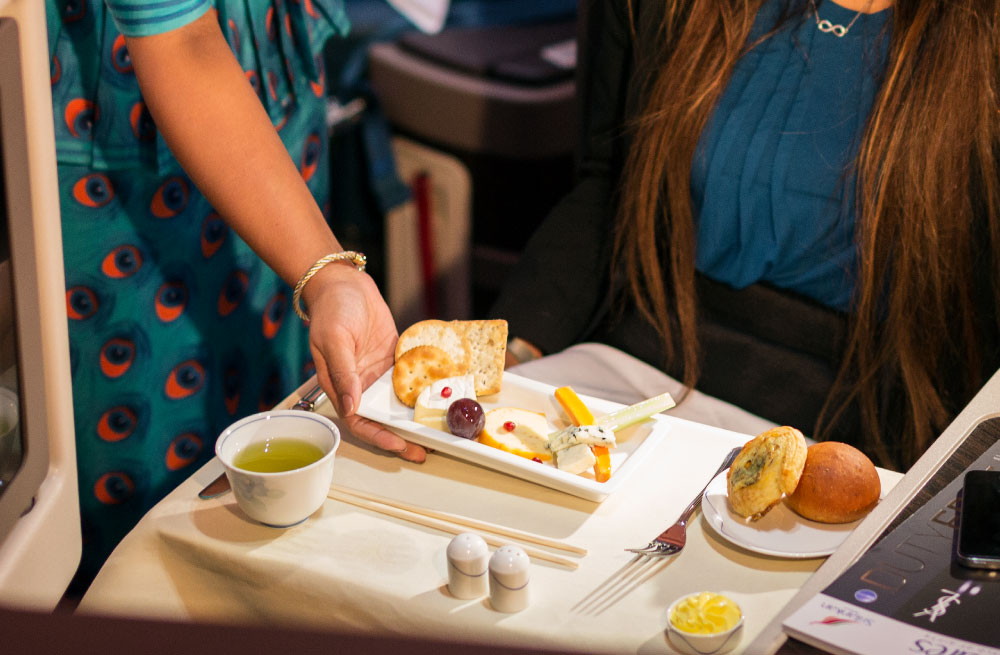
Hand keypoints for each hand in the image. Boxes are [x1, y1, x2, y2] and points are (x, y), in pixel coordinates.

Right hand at [303, 263, 425, 462]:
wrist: (344, 283)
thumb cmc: (331, 310)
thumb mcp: (333, 339)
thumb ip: (344, 373)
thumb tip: (351, 406)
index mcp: (342, 386)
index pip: (360, 421)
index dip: (379, 436)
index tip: (398, 444)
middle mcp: (362, 385)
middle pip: (384, 418)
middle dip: (403, 435)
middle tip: (426, 450)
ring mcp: (380, 374)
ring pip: (399, 402)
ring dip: (416, 416)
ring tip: (438, 430)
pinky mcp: (395, 360)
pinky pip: (411, 377)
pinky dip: (425, 387)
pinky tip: (443, 396)